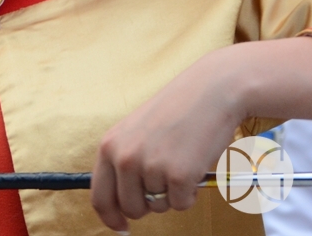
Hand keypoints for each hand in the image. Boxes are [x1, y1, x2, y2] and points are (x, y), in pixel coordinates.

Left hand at [91, 51, 241, 232]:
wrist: (211, 90)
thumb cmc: (177, 109)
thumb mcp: (136, 131)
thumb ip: (124, 162)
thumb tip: (121, 205)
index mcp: (110, 146)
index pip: (100, 197)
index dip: (111, 217)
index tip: (121, 226)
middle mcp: (125, 158)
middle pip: (132, 208)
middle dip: (149, 203)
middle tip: (165, 180)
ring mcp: (150, 167)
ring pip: (159, 206)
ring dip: (173, 192)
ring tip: (181, 159)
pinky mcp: (178, 176)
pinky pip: (181, 204)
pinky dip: (191, 192)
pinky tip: (194, 164)